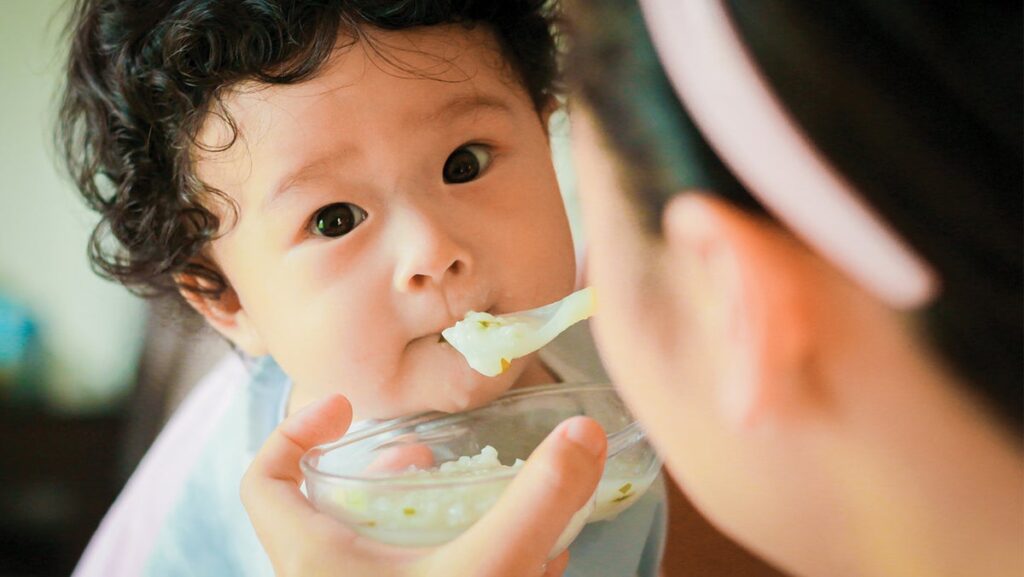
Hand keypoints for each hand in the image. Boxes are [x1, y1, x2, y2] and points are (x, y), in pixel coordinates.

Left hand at [241, 394, 606, 576]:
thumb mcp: (487, 574)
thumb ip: (536, 504)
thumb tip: (582, 433)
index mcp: (317, 560)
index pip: (264, 480)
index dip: (293, 430)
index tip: (348, 406)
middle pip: (341, 511)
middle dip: (398, 480)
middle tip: (437, 463)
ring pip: (394, 554)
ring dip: (447, 523)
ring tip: (499, 506)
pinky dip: (476, 568)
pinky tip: (539, 566)